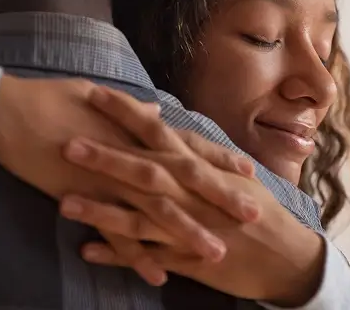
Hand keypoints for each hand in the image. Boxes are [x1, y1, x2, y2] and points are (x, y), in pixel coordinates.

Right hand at [0, 76, 258, 284]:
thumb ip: (131, 110)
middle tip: (252, 214)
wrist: (7, 113)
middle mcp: (131, 153)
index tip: (247, 170)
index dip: (219, 158)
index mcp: (137, 129)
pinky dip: (137, 256)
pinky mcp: (85, 198)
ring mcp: (109, 178)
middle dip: (220, 197)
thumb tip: (153, 111)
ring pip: (157, 210)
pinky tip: (157, 276)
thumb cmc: (51, 99)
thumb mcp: (96, 97)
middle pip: (184, 179)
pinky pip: (115, 233)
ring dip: (188, 233)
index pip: (187, 145)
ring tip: (216, 253)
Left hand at [61, 132, 326, 304]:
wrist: (286, 256)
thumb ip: (197, 152)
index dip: (126, 112)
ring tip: (63, 202)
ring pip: (137, 216)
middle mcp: (191, 192)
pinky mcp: (185, 259)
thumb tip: (172, 127)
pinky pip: (145, 256)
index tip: (94, 92)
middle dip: (105, 156)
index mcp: (199, 166)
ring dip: (101, 209)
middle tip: (66, 142)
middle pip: (143, 169)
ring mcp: (187, 227)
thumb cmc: (259, 211)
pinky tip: (86, 251)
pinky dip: (117, 254)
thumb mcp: (230, 174)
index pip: (158, 130)